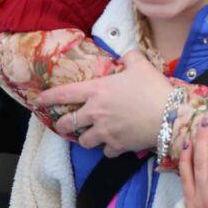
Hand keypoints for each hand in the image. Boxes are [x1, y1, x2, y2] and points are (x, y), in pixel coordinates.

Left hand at [38, 51, 170, 156]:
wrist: (169, 115)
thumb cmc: (152, 88)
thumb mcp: (141, 65)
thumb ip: (130, 58)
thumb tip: (128, 55)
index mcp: (96, 91)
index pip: (64, 94)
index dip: (48, 98)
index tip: (38, 101)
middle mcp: (95, 113)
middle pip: (68, 123)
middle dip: (63, 124)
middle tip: (64, 124)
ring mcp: (105, 131)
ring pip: (84, 141)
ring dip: (86, 139)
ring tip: (92, 136)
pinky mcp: (117, 145)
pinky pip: (106, 152)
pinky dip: (108, 149)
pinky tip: (114, 145)